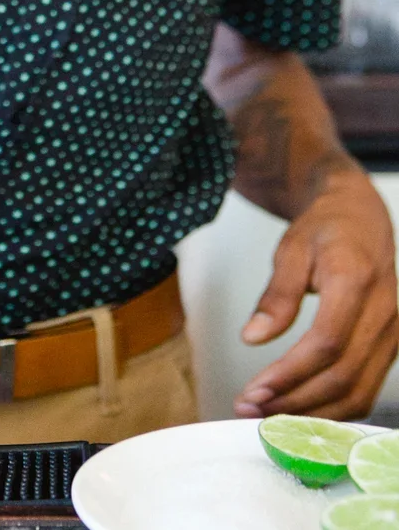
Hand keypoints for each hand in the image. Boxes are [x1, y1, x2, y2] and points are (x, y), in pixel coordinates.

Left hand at [234, 169, 397, 419]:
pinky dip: (333, 409)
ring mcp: (395, 334)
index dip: (290, 374)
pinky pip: (366, 389)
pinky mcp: (392, 347)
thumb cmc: (325, 229)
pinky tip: (300, 411)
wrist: (361, 218)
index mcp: (356, 281)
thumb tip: (253, 337)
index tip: (254, 391)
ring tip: (269, 416)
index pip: (327, 342)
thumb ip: (276, 294)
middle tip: (252, 410)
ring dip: (312, 414)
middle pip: (342, 375)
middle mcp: (384, 312)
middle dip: (294, 401)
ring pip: (358, 391)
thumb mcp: (291, 248)